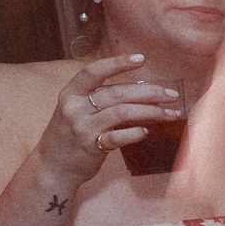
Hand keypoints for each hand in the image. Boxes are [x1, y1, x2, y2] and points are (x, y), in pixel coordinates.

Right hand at [38, 53, 183, 188]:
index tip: (141, 59)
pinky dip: (136, 133)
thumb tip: (143, 90)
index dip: (117, 63)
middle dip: (149, 92)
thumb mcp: (79, 111)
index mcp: (70, 93)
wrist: (52, 166)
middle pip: (117, 92)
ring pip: (122, 112)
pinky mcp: (90, 146)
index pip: (93, 71)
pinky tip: (147, 131)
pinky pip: (118, 137)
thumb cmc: (72, 135)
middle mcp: (74, 107)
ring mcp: (82, 126)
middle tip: (172, 94)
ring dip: (151, 112)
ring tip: (170, 114)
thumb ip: (104, 100)